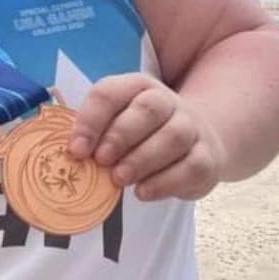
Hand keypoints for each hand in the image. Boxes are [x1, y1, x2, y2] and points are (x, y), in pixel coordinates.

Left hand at [68, 73, 225, 201]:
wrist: (193, 142)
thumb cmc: (138, 135)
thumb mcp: (114, 125)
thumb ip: (92, 132)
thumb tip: (71, 152)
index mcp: (137, 88)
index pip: (111, 92)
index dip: (91, 120)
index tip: (76, 149)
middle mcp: (167, 102)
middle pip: (149, 108)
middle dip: (121, 135)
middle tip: (101, 161)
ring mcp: (192, 128)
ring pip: (174, 136)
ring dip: (143, 159)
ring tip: (119, 179)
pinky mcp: (207, 158)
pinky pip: (192, 167)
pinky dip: (165, 182)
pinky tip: (143, 192)